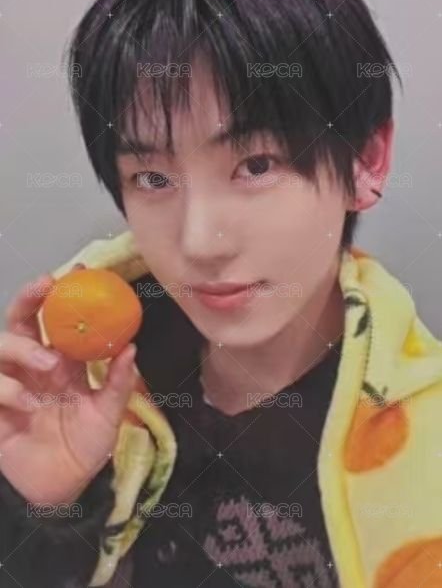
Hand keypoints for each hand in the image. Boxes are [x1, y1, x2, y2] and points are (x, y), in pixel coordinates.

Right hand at [0, 264, 138, 505]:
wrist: (64, 489)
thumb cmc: (87, 447)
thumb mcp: (108, 415)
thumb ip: (117, 383)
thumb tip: (131, 347)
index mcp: (62, 364)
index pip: (57, 321)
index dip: (62, 296)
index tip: (76, 273)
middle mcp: (33, 368)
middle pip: (20, 322)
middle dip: (29, 299)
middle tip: (44, 286)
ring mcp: (11, 385)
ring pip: (0, 347)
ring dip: (23, 348)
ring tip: (49, 364)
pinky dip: (6, 387)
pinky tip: (27, 403)